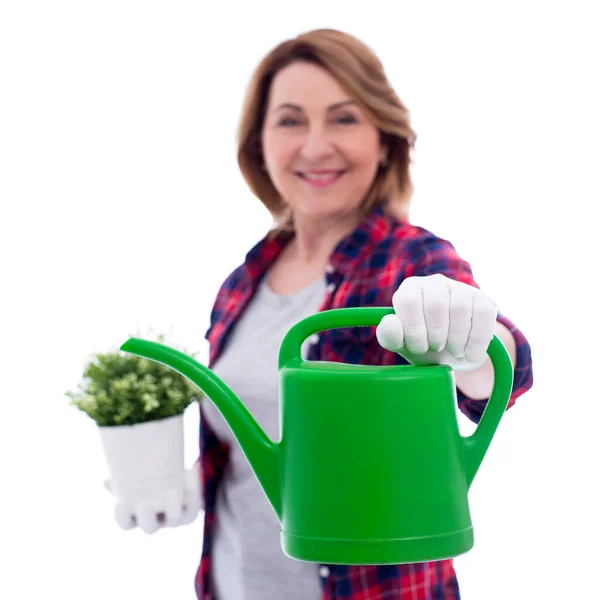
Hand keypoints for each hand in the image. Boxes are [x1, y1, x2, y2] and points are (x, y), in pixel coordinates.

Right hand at [104, 461, 202, 533]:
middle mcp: (157, 521)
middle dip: (146, 516)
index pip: (126, 523)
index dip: (122, 515)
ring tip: (173, 489)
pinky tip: (191, 471)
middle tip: (144, 502)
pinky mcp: (191, 510)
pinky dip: (193, 491)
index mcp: (139, 517)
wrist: (178, 482)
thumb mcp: (135, 479)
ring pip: (175, 520)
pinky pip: (194, 507)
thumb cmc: (150, 482)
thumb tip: (106, 482)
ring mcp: (175, 518)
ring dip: (173, 506)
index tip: (120, 502)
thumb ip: (122, 481)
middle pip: (149, 527)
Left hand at [376, 274, 497, 370]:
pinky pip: (483, 314)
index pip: (408, 301)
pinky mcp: (482, 299)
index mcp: (410, 289)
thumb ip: (389, 336)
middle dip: (436, 334)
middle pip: (436, 304)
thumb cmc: (422, 346)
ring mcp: (460, 288)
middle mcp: (434, 283)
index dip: (414, 329)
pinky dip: (477, 340)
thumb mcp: (402, 345)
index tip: (419, 347)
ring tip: (453, 351)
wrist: (453, 355)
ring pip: (460, 307)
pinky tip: (469, 352)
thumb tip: (392, 324)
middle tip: (436, 348)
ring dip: (457, 338)